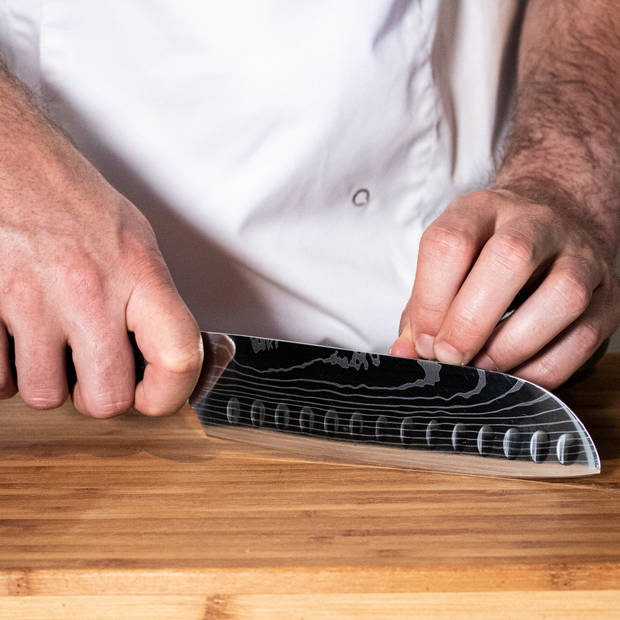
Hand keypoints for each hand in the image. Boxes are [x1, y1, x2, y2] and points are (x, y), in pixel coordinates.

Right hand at [0, 74, 202, 416]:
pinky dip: (6, 369)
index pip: (177, 357)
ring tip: (50, 344)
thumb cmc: (73, 200)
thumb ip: (155, 302)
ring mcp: (30, 300)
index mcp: (137, 271)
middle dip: (99, 394)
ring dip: (48, 380)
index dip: (171, 392)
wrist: (10, 158)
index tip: (158, 394)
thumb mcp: (135, 240)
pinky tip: (15, 337)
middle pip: (105, 398)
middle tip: (93, 369)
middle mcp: (87, 289)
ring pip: (44, 395)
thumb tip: (178, 353)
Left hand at [391, 189, 619, 388]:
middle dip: (471, 320)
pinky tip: (515, 375)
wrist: (554, 222)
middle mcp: (535, 222)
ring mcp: (579, 255)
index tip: (423, 342)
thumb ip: (421, 310)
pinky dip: (546, 367)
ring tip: (483, 368)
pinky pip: (585, 336)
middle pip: (510, 258)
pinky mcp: (609, 292)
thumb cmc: (486, 254)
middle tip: (450, 358)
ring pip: (562, 295)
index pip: (451, 242)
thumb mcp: (447, 265)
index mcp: (481, 210)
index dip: (432, 299)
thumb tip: (404, 355)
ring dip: (513, 345)